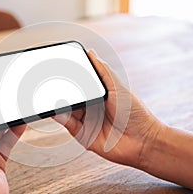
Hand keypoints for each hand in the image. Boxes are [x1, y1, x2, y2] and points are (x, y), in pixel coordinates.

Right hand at [54, 51, 163, 168]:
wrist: (142, 140)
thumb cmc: (134, 112)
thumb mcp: (118, 87)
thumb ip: (103, 71)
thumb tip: (91, 53)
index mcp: (98, 94)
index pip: (79, 84)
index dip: (69, 77)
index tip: (58, 69)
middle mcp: (90, 107)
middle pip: (71, 97)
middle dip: (61, 90)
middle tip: (51, 83)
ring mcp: (85, 121)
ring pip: (66, 110)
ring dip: (58, 103)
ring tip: (51, 96)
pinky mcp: (82, 135)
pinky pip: (68, 124)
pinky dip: (60, 117)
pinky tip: (56, 110)